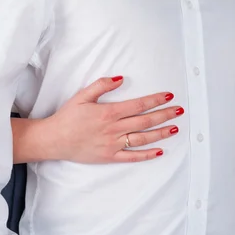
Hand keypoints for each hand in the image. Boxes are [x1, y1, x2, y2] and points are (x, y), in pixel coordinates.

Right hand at [44, 76, 183, 162]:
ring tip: (174, 128)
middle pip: (145, 121)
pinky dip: (147, 154)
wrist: (55, 139)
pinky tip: (159, 150)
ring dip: (160, 133)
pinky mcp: (110, 157)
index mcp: (108, 112)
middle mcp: (114, 129)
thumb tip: (120, 78)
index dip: (155, 100)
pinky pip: (132, 157)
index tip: (168, 96)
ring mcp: (113, 144)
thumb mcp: (82, 95)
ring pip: (142, 139)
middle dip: (164, 115)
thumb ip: (102, 85)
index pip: (138, 105)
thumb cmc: (68, 116)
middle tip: (179, 110)